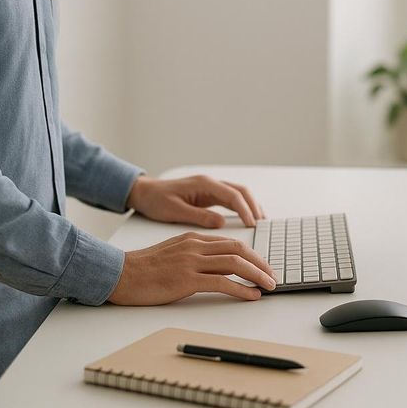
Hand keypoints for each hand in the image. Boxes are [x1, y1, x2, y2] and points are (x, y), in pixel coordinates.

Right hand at [108, 231, 276, 304]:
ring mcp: (191, 262)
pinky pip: (221, 282)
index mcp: (193, 238)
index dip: (252, 255)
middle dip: (260, 263)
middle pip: (239, 249)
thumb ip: (194, 255)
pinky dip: (241, 289)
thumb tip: (216, 267)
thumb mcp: (172, 253)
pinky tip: (251, 296)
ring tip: (269, 286)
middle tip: (272, 276)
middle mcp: (195, 246)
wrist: (119, 274)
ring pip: (234, 263)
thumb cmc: (143, 268)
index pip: (231, 243)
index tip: (263, 266)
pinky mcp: (186, 279)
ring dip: (257, 275)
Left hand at [126, 174, 264, 227]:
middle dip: (253, 206)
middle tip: (261, 224)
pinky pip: (230, 199)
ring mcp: (210, 188)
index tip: (252, 224)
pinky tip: (246, 217)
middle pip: (240, 191)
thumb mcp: (174, 211)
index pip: (232, 195)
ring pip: (238, 194)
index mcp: (203, 185)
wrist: (144, 193)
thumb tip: (220, 224)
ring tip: (259, 222)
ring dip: (250, 206)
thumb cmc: (156, 201)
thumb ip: (198, 216)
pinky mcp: (208, 195)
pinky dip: (241, 207)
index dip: (245, 210)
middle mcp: (209, 183)